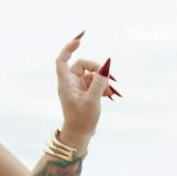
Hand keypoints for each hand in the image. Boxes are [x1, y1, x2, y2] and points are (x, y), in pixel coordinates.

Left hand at [52, 32, 116, 146]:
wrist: (79, 136)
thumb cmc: (81, 120)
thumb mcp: (93, 100)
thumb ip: (100, 81)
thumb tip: (107, 64)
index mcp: (66, 83)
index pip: (62, 59)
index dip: (69, 47)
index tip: (81, 39)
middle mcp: (70, 83)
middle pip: (83, 65)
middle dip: (99, 69)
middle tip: (112, 78)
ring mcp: (78, 88)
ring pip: (92, 75)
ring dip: (104, 81)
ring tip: (114, 92)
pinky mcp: (86, 93)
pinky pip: (96, 84)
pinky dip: (105, 88)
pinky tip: (112, 96)